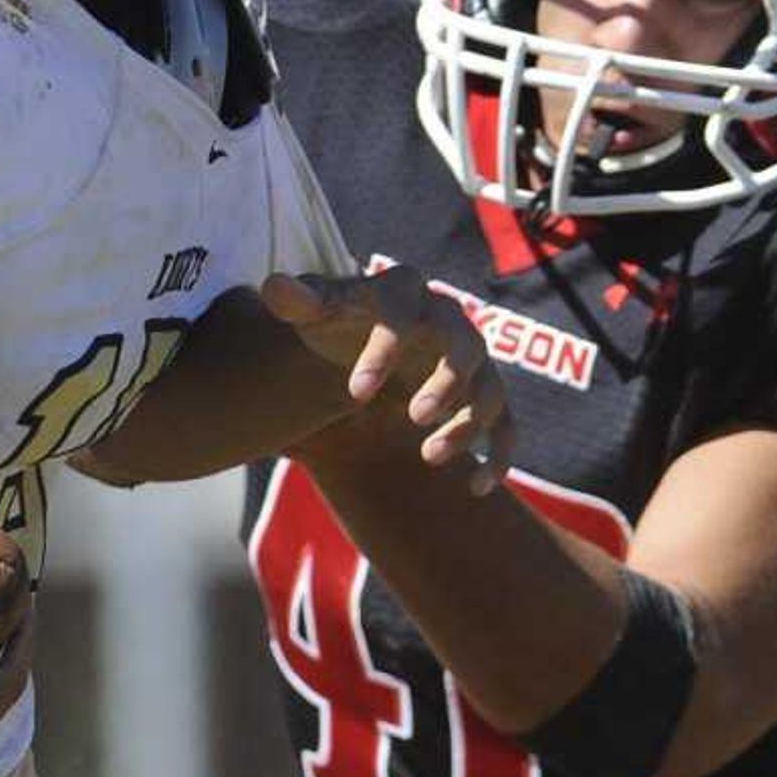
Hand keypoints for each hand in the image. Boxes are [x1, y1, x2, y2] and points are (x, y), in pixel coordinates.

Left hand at [262, 267, 511, 491]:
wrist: (361, 343)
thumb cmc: (336, 323)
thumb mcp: (314, 313)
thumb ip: (298, 302)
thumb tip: (272, 288)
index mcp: (404, 292)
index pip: (402, 314)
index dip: (384, 352)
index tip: (355, 394)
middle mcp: (447, 322)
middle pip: (463, 348)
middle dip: (444, 384)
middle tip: (414, 417)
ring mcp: (471, 359)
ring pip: (488, 391)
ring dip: (466, 425)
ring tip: (430, 456)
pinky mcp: (483, 395)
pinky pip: (504, 426)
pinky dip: (497, 456)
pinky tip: (475, 488)